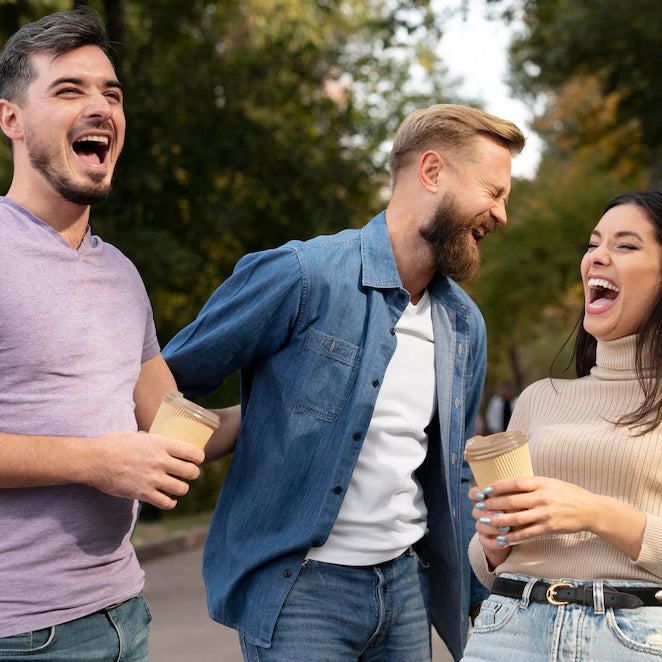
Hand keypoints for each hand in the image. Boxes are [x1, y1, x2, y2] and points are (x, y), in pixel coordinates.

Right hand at [87, 431, 204, 508]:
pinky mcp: (143, 494)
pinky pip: (166, 503)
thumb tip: (162, 443)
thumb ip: (153, 441)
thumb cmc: (113, 444)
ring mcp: (152, 478)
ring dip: (181, 488)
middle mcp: (160, 461)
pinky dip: (170, 503)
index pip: (193, 452)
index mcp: (161, 444)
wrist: (93, 460)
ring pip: (182, 489)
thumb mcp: (138, 436)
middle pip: (192, 472)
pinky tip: (168, 499)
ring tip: (176, 486)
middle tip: (187, 474)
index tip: (196, 460)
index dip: (198, 458)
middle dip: (192, 474)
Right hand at [469, 484, 511, 568]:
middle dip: (489, 512)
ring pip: (479, 526)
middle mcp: (481, 512)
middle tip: (502, 513)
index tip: (484, 495)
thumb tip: (524, 485)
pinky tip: (504, 543)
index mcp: (486, 500)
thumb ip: (516, 492)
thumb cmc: (519, 510)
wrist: (516, 533)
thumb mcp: (517, 499)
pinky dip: (494, 543)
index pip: (473, 494)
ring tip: (506, 529)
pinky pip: (485, 541)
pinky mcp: (485, 539)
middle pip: (476, 511)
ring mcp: (482, 526)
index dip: (476, 494)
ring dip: (492, 528)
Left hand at [472, 476, 600, 543]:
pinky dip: (513, 536)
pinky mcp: (550, 527)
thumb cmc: (567, 493)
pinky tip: (502, 538)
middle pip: (512, 501)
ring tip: (485, 521)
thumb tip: (508, 483)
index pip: (515, 482)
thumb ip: (532, 483)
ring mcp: (546, 513)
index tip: (484, 490)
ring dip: (498, 521)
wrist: (591, 509)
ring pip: (517, 519)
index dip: (497, 486)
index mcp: (541, 483)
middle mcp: (542, 497)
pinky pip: (527, 533)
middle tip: (478, 507)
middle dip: (492, 504)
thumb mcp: (550, 482)